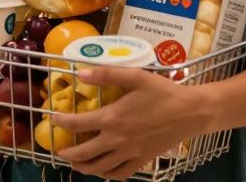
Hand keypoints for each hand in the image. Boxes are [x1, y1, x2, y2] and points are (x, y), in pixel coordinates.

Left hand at [54, 67, 216, 179]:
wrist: (191, 112)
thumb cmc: (163, 92)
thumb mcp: (135, 76)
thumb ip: (107, 74)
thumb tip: (81, 73)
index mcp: (113, 118)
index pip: (78, 124)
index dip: (62, 123)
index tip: (54, 120)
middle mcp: (118, 140)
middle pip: (85, 153)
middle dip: (68, 154)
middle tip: (60, 151)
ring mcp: (130, 153)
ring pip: (100, 168)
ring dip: (84, 167)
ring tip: (76, 164)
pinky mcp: (143, 160)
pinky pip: (121, 174)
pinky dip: (109, 175)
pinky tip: (104, 171)